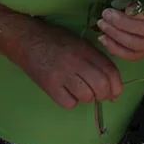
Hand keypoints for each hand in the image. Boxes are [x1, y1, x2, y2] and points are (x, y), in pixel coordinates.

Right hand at [6, 20, 123, 108]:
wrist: (26, 40)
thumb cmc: (56, 40)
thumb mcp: (79, 43)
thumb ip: (97, 61)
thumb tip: (113, 89)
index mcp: (85, 49)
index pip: (110, 71)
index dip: (117, 86)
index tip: (115, 92)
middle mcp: (75, 61)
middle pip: (101, 86)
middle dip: (104, 95)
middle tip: (99, 95)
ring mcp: (61, 74)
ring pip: (86, 96)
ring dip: (86, 97)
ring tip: (79, 90)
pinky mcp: (49, 86)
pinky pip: (68, 103)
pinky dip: (70, 101)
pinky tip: (66, 93)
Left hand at [96, 2, 143, 61]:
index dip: (140, 13)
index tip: (125, 8)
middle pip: (143, 32)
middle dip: (120, 23)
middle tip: (105, 14)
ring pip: (136, 45)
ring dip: (115, 36)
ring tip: (102, 25)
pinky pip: (133, 56)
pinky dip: (116, 49)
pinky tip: (104, 40)